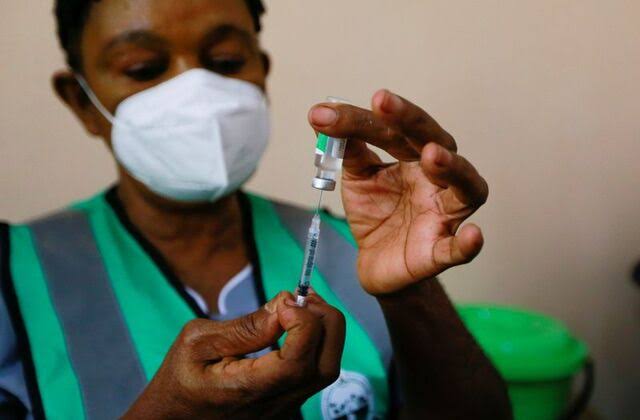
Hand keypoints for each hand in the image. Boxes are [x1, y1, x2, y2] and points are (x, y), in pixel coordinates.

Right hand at [122, 292, 344, 418]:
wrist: (172, 419)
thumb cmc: (179, 380)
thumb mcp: (196, 342)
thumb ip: (244, 327)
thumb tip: (284, 306)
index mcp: (246, 390)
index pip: (298, 361)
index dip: (304, 323)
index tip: (286, 301)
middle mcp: (273, 405)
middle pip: (325, 366)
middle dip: (324, 322)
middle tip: (303, 296)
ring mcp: (284, 408)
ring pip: (325, 370)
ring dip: (323, 331)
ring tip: (301, 305)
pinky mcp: (287, 404)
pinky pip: (314, 373)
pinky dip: (316, 343)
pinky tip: (297, 325)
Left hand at [309, 90, 488, 294]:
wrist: (376, 262)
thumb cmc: (376, 212)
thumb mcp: (358, 177)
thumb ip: (348, 148)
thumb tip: (323, 114)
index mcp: (414, 157)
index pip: (395, 130)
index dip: (363, 119)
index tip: (326, 114)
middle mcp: (436, 179)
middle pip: (437, 142)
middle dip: (411, 122)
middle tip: (382, 101)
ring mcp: (443, 214)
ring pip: (467, 188)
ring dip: (452, 168)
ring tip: (432, 155)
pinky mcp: (439, 251)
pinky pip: (459, 248)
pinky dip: (468, 243)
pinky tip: (473, 234)